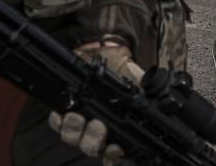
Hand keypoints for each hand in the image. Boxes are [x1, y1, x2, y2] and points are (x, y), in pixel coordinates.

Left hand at [48, 40, 143, 164]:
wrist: (111, 59)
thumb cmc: (127, 75)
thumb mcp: (143, 87)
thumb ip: (149, 97)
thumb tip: (157, 100)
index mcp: (120, 132)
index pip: (114, 156)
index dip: (113, 158)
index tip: (115, 151)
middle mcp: (100, 132)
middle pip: (92, 148)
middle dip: (93, 141)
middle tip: (98, 126)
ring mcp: (82, 123)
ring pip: (74, 139)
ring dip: (75, 130)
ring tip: (79, 116)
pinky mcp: (67, 111)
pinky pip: (58, 124)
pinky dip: (58, 120)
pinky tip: (61, 113)